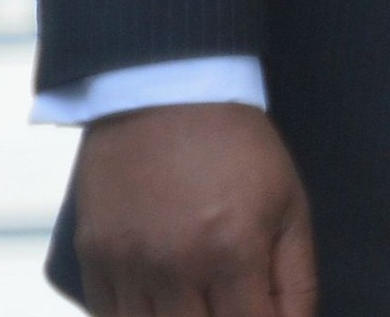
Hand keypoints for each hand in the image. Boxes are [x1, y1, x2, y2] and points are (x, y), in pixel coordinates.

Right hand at [69, 103, 317, 315]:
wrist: (165, 93)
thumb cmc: (239, 148)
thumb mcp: (289, 204)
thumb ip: (296, 277)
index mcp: (232, 252)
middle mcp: (174, 267)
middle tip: (232, 307)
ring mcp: (126, 266)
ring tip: (201, 304)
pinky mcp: (92, 259)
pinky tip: (162, 307)